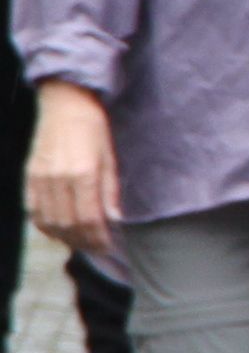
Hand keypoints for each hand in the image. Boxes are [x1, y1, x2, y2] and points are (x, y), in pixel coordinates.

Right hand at [28, 84, 115, 258]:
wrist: (64, 104)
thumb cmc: (94, 127)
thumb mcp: (111, 156)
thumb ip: (110, 190)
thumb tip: (115, 220)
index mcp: (82, 173)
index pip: (89, 218)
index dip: (98, 237)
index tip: (109, 246)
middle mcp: (58, 179)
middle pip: (68, 225)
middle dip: (85, 242)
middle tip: (98, 249)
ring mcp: (40, 179)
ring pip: (49, 222)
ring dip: (66, 238)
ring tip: (82, 243)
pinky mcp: (29, 177)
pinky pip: (34, 212)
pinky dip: (46, 226)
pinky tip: (60, 231)